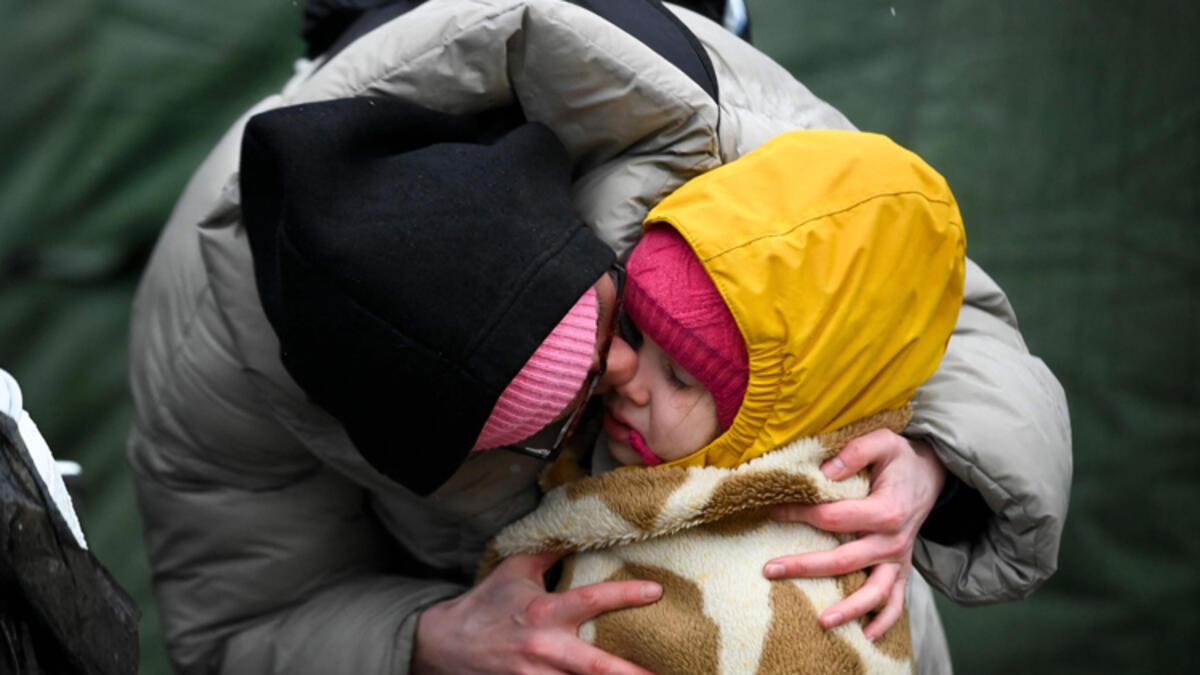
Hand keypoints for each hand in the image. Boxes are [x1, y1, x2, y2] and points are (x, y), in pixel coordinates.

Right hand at [412, 551, 660, 674]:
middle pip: (595, 666)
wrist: (444, 644)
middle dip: (629, 674)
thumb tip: (581, 529)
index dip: (624, 595)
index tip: (656, 591)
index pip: (590, 600)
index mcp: (544, 612)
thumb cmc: (487, 603)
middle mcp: (544, 648)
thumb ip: (551, 553)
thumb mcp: (515, 569)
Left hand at [763, 430, 945, 639]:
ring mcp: (898, 559)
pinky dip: (884, 622)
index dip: (800, 514)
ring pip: (875, 592)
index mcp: (886, 510)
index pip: (834, 518)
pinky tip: (865, 636)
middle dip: (805, 567)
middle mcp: (893, 541)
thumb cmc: (899, 459)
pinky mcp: (902, 570)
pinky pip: (897, 603)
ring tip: (820, 621)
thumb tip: (825, 472)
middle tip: (769, 570)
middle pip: (844, 561)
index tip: (772, 511)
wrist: (930, 475)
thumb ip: (855, 451)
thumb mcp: (883, 441)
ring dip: (849, 609)